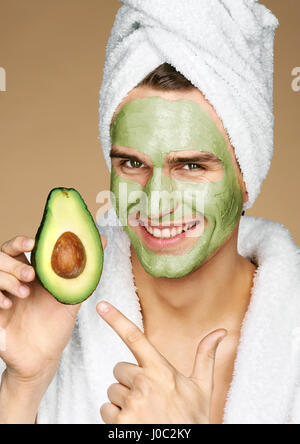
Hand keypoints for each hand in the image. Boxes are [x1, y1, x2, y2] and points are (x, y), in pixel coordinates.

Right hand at [0, 235, 106, 387]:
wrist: (42, 360)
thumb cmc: (55, 327)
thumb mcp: (71, 298)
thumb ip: (84, 272)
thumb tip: (102, 241)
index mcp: (31, 275)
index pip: (19, 248)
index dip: (22, 242)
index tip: (32, 244)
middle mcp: (14, 282)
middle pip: (2, 256)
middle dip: (15, 262)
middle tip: (30, 275)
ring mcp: (3, 296)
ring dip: (8, 279)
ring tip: (25, 293)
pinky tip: (9, 305)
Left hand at [97, 301, 226, 423]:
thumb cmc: (192, 421)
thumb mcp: (202, 388)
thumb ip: (205, 357)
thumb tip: (220, 332)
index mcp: (160, 370)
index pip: (134, 337)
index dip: (116, 319)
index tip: (101, 305)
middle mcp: (143, 384)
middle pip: (119, 370)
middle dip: (129, 380)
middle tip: (148, 396)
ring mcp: (130, 404)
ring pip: (113, 392)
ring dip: (123, 401)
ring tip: (144, 413)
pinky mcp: (119, 423)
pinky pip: (106, 411)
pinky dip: (116, 418)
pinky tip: (134, 424)